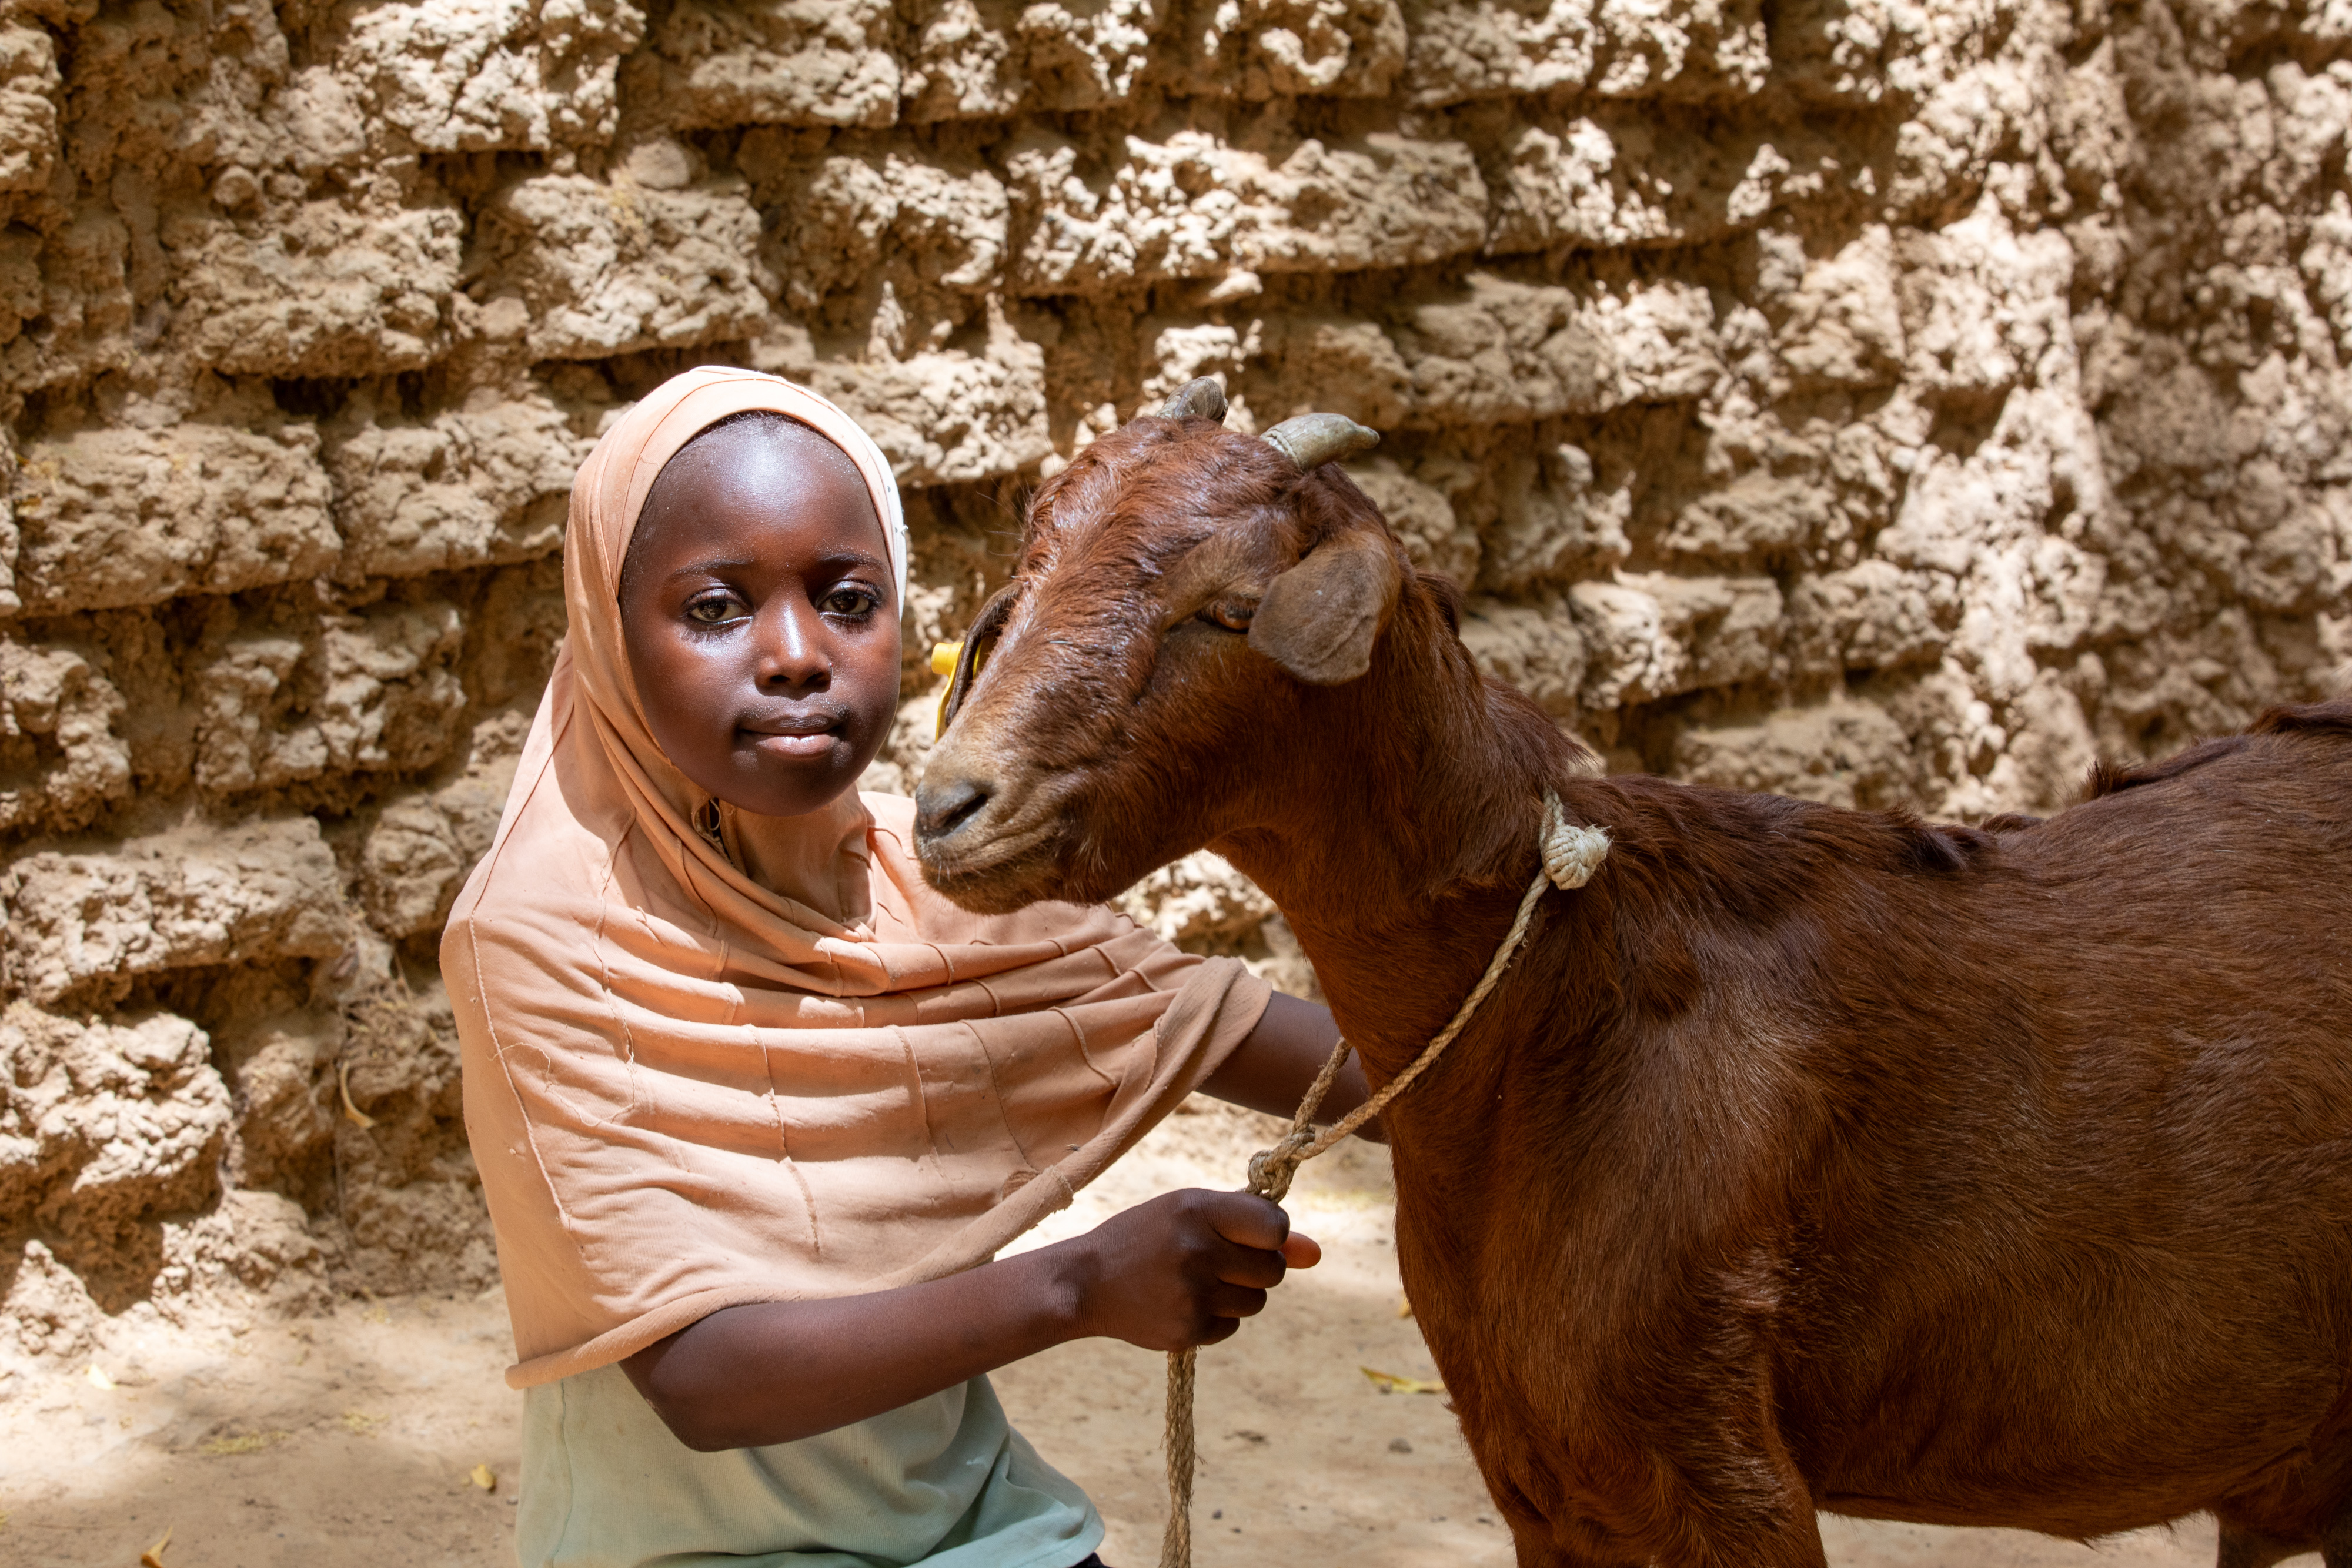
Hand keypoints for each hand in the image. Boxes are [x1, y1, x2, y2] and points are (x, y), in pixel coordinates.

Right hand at [1053, 1189, 1320, 1351]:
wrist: (1086, 1282)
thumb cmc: (1147, 1237)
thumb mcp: (1193, 1213)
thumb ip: (1255, 1225)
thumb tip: (1317, 1254)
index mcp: (1197, 1209)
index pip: (1276, 1226)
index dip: (1272, 1234)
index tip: (1251, 1235)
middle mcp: (1196, 1250)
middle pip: (1272, 1269)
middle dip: (1256, 1266)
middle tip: (1218, 1259)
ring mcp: (1192, 1294)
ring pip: (1257, 1302)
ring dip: (1238, 1293)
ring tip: (1197, 1280)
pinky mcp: (1187, 1331)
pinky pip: (1232, 1326)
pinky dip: (1216, 1318)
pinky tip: (1183, 1303)